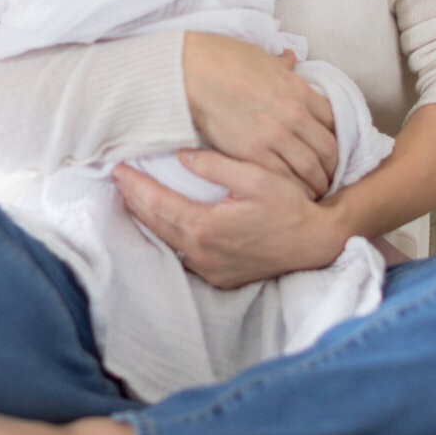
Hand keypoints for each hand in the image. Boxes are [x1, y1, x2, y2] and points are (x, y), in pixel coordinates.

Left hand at [114, 150, 349, 288]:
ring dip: (149, 220)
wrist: (317, 244)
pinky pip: (183, 256)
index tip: (118, 170)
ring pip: (167, 243)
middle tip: (118, 180)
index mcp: (206, 228)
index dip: (135, 186)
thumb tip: (182, 157)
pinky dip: (169, 237)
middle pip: (155, 225)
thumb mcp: (256, 177)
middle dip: (134, 201)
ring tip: (134, 198)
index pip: (157, 205)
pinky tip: (165, 223)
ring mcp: (210, 270)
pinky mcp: (219, 277)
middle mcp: (202, 254)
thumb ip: (216, 165)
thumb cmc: (290, 208)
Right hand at [183, 32, 337, 197]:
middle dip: (332, 167)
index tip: (331, 149)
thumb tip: (290, 59)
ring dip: (316, 183)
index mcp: (298, 90)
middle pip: (328, 149)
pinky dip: (292, 189)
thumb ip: (281, 64)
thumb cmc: (222, 58)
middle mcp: (293, 114)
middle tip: (329, 178)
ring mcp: (274, 135)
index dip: (337, 138)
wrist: (191, 71)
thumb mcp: (261, 55)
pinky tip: (291, 195)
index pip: (333, 120)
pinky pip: (282, 177)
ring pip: (310, 168)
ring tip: (314, 192)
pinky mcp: (252, 152)